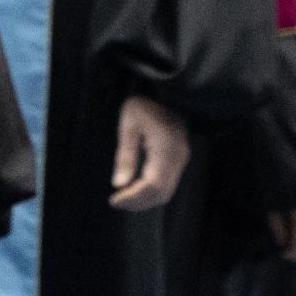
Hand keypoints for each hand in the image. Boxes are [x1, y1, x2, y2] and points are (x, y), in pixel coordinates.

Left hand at [109, 93, 187, 212]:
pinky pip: (168, 185)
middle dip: (138, 203)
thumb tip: (118, 184)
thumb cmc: (143, 105)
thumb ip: (125, 154)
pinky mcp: (180, 160)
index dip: (133, 197)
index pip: (152, 184)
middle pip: (161, 193)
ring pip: (166, 192)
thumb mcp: (129, 124)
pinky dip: (151, 193)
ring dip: (145, 201)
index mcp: (166, 147)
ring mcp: (182, 160)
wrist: (165, 93)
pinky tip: (135, 190)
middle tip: (116, 202)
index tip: (114, 199)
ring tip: (123, 199)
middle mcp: (179, 158)